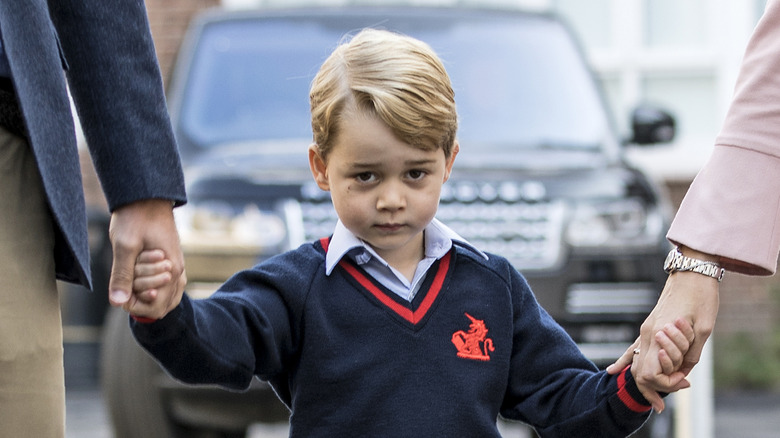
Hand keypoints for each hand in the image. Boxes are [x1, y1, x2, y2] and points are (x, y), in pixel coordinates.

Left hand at [108, 199, 185, 318]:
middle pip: (163, 305)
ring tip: (133, 276)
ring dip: (147, 291)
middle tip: (128, 277)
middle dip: (141, 298)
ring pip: (167, 297)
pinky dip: (152, 285)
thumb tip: (118, 303)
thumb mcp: (124, 246)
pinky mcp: (172, 261)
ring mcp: (177, 266)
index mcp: (171, 270)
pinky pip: (167, 285)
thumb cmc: (136, 218)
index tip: (121, 289)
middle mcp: (178, 271)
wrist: (147, 196)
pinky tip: (139, 276)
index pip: (157, 307)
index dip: (135, 305)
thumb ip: (122, 276)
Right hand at [607, 261, 718, 409]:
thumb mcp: (704, 329)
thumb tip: (683, 371)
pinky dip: (624, 361)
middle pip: (639, 371)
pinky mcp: (649, 325)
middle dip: (652, 389)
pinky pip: (632, 347)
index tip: (683, 382)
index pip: (650, 372)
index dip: (665, 384)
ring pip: (635, 361)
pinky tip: (612, 371)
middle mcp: (648, 333)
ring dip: (644, 381)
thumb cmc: (701, 297)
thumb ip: (692, 353)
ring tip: (653, 399)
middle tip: (665, 401)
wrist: (692, 271)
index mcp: (659, 333)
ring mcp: (646, 328)